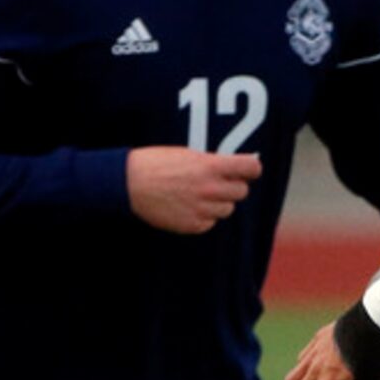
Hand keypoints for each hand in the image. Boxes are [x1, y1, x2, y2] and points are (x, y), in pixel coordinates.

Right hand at [126, 146, 261, 233]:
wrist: (127, 183)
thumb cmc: (156, 164)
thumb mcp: (188, 154)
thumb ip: (214, 162)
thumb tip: (237, 167)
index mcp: (210, 166)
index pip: (251, 168)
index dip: (251, 169)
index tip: (248, 170)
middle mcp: (210, 189)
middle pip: (242, 191)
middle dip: (233, 186)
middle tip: (216, 182)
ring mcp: (202, 209)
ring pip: (228, 209)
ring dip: (218, 202)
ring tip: (197, 194)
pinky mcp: (193, 225)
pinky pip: (211, 222)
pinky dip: (204, 216)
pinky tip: (187, 206)